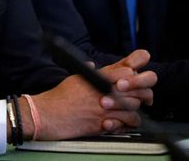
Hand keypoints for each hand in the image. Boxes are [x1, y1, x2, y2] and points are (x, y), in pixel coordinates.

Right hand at [29, 49, 155, 139]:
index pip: (126, 71)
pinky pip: (128, 122)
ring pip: (135, 105)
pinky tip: (123, 121)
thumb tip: (92, 65)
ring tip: (127, 110)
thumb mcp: (74, 78)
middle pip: (135, 88)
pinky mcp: (105, 122)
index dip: (132, 77)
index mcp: (97, 77)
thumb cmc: (59, 98)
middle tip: (138, 96)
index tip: (132, 81)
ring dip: (134, 108)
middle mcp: (103, 90)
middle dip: (139, 92)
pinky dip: (128, 122)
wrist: (48, 114)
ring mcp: (105, 107)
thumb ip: (87, 71)